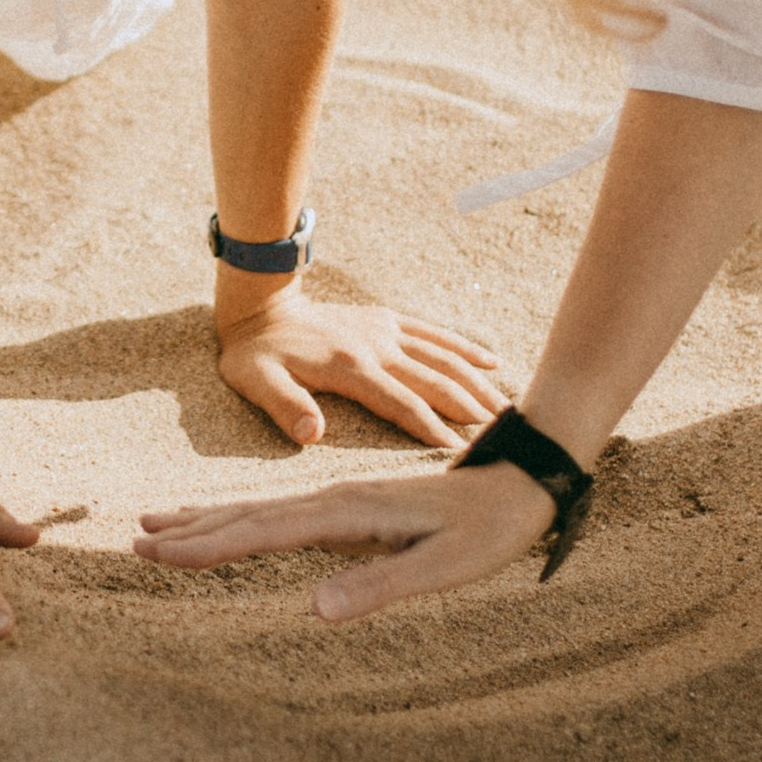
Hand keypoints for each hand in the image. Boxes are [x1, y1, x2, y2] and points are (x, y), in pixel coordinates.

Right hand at [136, 455, 551, 620]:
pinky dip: (242, 520)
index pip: (261, 531)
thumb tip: (313, 609)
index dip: (207, 546)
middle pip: (246, 515)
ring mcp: (339, 502)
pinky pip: (280, 516)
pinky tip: (232, 526)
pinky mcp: (350, 510)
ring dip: (207, 521)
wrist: (522, 483)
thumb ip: (379, 586)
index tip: (156, 554)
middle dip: (190, 531)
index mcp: (345, 512)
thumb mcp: (443, 566)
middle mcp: (332, 500)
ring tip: (157, 526)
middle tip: (133, 542)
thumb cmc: (487, 529)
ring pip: (257, 511)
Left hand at [215, 286, 504, 452]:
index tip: (460, 452)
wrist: (259, 309)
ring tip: (507, 410)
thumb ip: (284, 406)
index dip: (431, 427)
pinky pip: (433, 333)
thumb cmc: (254, 357)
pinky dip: (464, 347)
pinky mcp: (386, 320)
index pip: (400, 402)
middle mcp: (376, 345)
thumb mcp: (256, 383)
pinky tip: (492, 361)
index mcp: (349, 367)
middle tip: (503, 436)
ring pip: (442, 357)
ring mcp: (384, 330)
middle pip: (434, 379)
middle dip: (469, 408)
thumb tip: (310, 434)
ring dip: (476, 382)